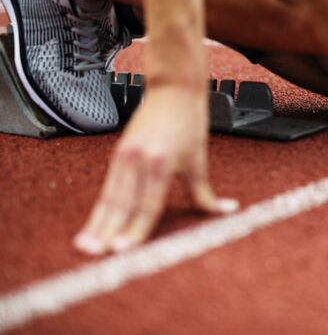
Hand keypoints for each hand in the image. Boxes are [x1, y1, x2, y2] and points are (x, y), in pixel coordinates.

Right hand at [74, 86, 237, 254]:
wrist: (174, 89)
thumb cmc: (189, 121)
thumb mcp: (198, 158)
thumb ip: (204, 192)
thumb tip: (226, 211)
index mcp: (160, 162)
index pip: (147, 204)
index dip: (136, 228)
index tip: (124, 249)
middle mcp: (138, 160)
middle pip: (122, 203)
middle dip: (108, 231)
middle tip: (96, 254)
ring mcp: (124, 156)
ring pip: (109, 197)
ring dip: (97, 224)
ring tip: (86, 247)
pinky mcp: (118, 154)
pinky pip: (108, 187)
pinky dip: (100, 208)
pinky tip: (93, 226)